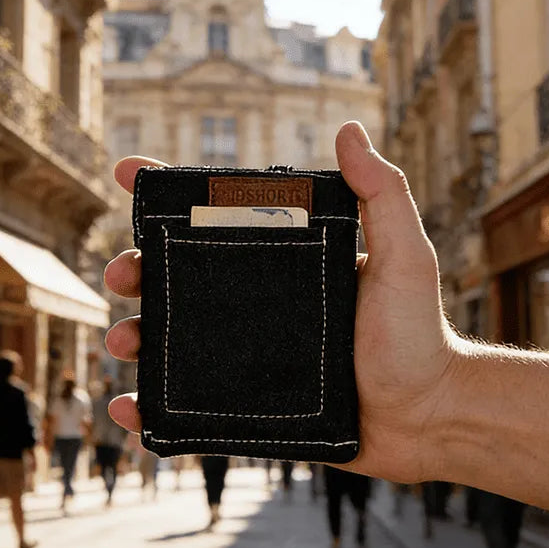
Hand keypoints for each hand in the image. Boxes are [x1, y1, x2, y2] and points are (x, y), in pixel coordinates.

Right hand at [103, 123, 458, 482]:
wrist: (426, 417)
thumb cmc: (418, 334)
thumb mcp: (404, 256)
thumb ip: (383, 195)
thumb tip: (349, 129)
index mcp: (282, 263)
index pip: (216, 222)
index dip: (167, 198)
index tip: (129, 174)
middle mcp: (257, 305)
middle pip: (179, 281)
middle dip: (136, 272)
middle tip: (122, 277)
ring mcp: (247, 356)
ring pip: (172, 341)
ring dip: (133, 336)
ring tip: (123, 342)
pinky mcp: (246, 405)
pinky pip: (186, 406)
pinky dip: (149, 408)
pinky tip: (128, 408)